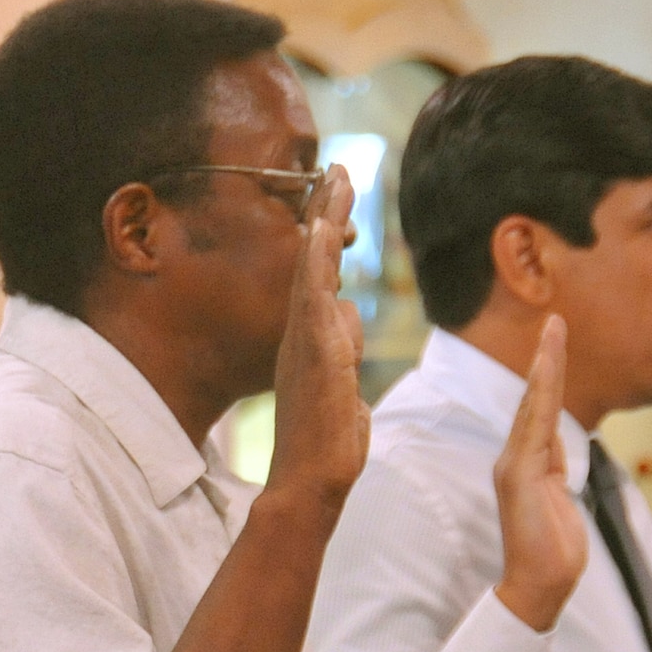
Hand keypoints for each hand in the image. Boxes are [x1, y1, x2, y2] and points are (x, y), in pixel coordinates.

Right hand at [262, 164, 367, 524]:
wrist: (309, 484)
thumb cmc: (327, 448)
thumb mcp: (346, 391)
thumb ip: (346, 354)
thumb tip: (349, 319)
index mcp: (309, 343)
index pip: (321, 279)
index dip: (327, 238)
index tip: (334, 199)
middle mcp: (301, 335)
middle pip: (315, 260)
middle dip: (326, 212)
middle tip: (337, 167)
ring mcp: (305, 341)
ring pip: (314, 268)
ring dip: (325, 220)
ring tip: (337, 177)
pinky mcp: (314, 352)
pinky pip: (312, 295)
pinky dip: (315, 258)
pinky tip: (320, 226)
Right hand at [493, 316, 587, 631]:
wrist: (540, 587)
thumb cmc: (552, 553)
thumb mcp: (560, 502)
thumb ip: (555, 473)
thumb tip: (557, 453)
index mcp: (525, 464)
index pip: (540, 411)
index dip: (548, 376)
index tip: (556, 343)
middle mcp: (514, 460)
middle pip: (533, 400)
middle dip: (545, 359)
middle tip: (556, 320)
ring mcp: (514, 466)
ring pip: (534, 406)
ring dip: (545, 367)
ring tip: (555, 332)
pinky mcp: (518, 476)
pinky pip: (534, 426)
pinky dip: (541, 394)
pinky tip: (548, 370)